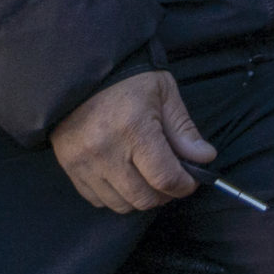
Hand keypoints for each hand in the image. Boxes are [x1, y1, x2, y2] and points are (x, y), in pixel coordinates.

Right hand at [49, 71, 217, 212]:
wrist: (81, 70)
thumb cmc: (128, 79)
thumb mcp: (164, 94)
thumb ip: (184, 130)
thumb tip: (204, 158)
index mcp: (134, 129)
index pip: (165, 178)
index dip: (184, 186)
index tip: (190, 181)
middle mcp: (105, 151)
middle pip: (143, 198)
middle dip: (164, 194)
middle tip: (171, 179)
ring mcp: (83, 162)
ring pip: (119, 204)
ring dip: (139, 197)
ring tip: (147, 178)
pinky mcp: (69, 166)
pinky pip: (96, 199)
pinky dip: (115, 195)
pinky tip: (124, 177)